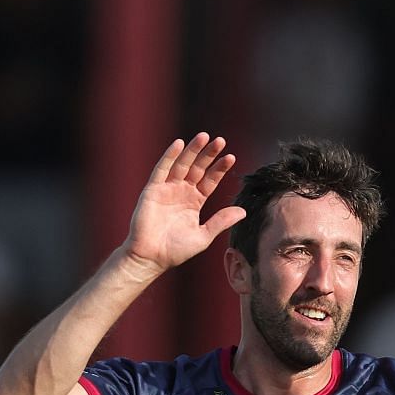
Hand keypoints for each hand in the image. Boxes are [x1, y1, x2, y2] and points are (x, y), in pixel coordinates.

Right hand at [123, 134, 247, 273]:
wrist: (151, 257)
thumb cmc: (176, 251)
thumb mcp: (203, 235)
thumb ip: (221, 221)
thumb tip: (243, 211)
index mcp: (194, 202)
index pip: (210, 180)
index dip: (219, 169)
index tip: (231, 157)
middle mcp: (182, 192)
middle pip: (198, 168)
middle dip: (208, 154)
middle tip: (220, 140)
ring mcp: (167, 189)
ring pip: (182, 164)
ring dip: (192, 150)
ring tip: (204, 136)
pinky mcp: (152, 190)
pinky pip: (161, 169)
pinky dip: (169, 156)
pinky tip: (179, 144)